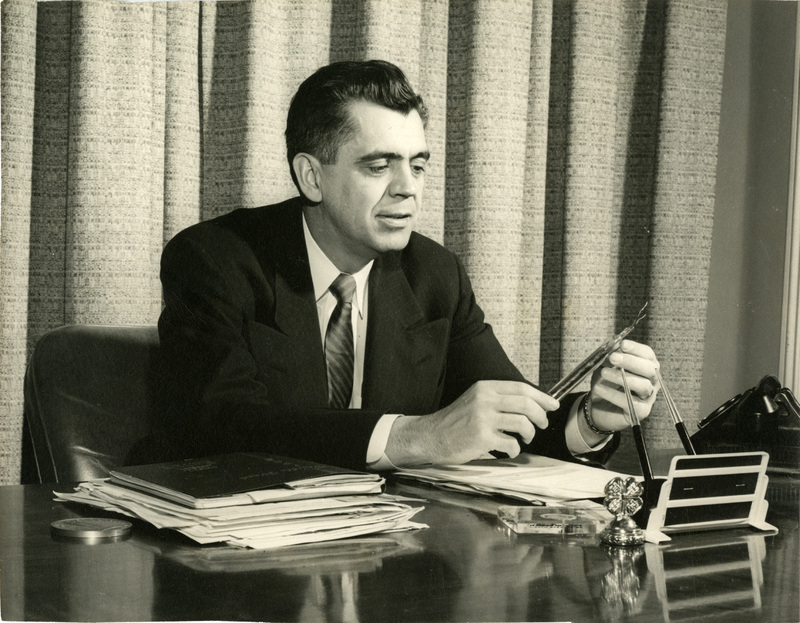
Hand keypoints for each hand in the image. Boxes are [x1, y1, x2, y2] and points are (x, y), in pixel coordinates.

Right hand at [385, 380, 559, 466]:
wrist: (431, 436)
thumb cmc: (455, 421)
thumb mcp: (475, 400)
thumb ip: (498, 399)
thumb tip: (530, 403)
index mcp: (485, 388)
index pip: (521, 388)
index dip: (542, 397)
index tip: (553, 405)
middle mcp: (484, 400)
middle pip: (525, 404)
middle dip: (540, 416)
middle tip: (542, 424)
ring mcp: (483, 419)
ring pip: (522, 423)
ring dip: (530, 433)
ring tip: (525, 438)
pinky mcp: (481, 438)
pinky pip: (511, 444)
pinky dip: (514, 449)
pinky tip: (507, 449)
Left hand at [581, 339, 659, 443]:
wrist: (597, 407)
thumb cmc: (606, 383)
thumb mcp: (605, 366)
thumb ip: (610, 356)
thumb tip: (612, 344)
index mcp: (646, 366)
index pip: (648, 355)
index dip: (636, 349)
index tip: (622, 344)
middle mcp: (652, 381)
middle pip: (649, 369)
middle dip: (631, 361)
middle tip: (613, 357)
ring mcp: (648, 398)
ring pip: (643, 386)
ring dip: (622, 377)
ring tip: (603, 373)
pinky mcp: (641, 412)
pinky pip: (631, 403)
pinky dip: (613, 394)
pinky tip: (599, 388)